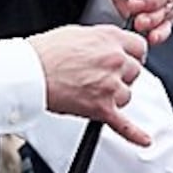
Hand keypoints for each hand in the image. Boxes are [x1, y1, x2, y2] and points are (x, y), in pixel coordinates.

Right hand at [31, 24, 150, 144]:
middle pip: (134, 72)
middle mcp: (114, 60)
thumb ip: (99, 41)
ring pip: (127, 96)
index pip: (139, 47)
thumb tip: (106, 47)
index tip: (127, 59)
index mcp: (110, 38)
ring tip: (91, 93)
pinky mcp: (101, 108)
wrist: (29, 72)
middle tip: (99, 77)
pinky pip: (124, 125)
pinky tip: (144, 140)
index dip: (132, 55)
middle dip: (120, 76)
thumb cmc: (44, 53)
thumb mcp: (78, 33)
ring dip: (114, 97)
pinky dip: (135, 134)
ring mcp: (110, 85)